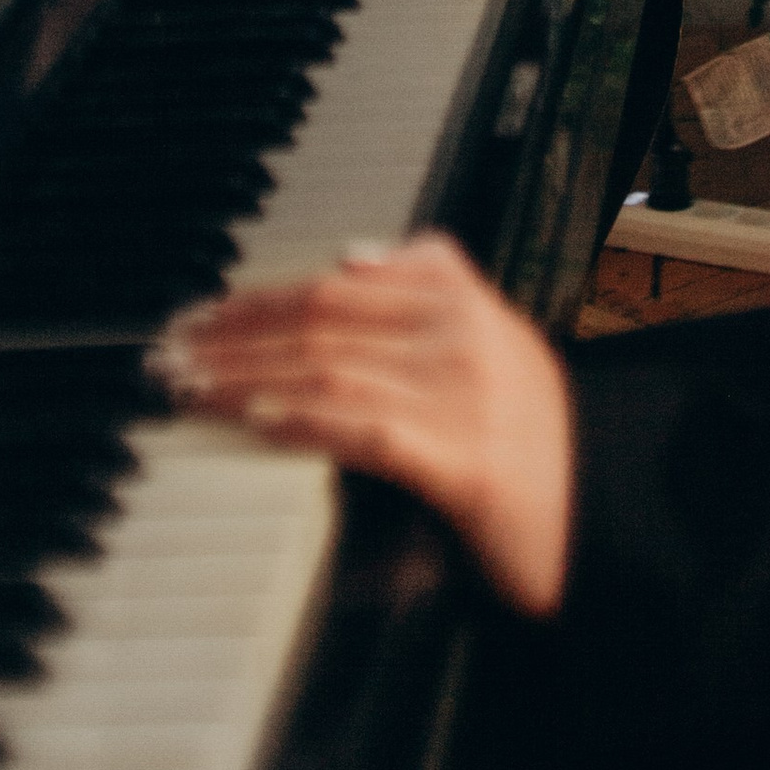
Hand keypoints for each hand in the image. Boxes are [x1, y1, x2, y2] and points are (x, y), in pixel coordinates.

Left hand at [157, 233, 571, 618]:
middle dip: (235, 335)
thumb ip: (426, 289)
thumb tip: (347, 255)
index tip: (199, 316)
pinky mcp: (461, 460)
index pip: (333, 284)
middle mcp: (459, 331)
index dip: (257, 297)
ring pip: (329, 367)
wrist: (598, 514)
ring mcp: (462, 393)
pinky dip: (302, 417)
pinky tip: (254, 418)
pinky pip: (364, 426)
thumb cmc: (529, 437)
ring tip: (189, 385)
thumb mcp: (489, 338)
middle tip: (170, 352)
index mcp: (458, 294)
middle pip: (320, 318)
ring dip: (245, 376)